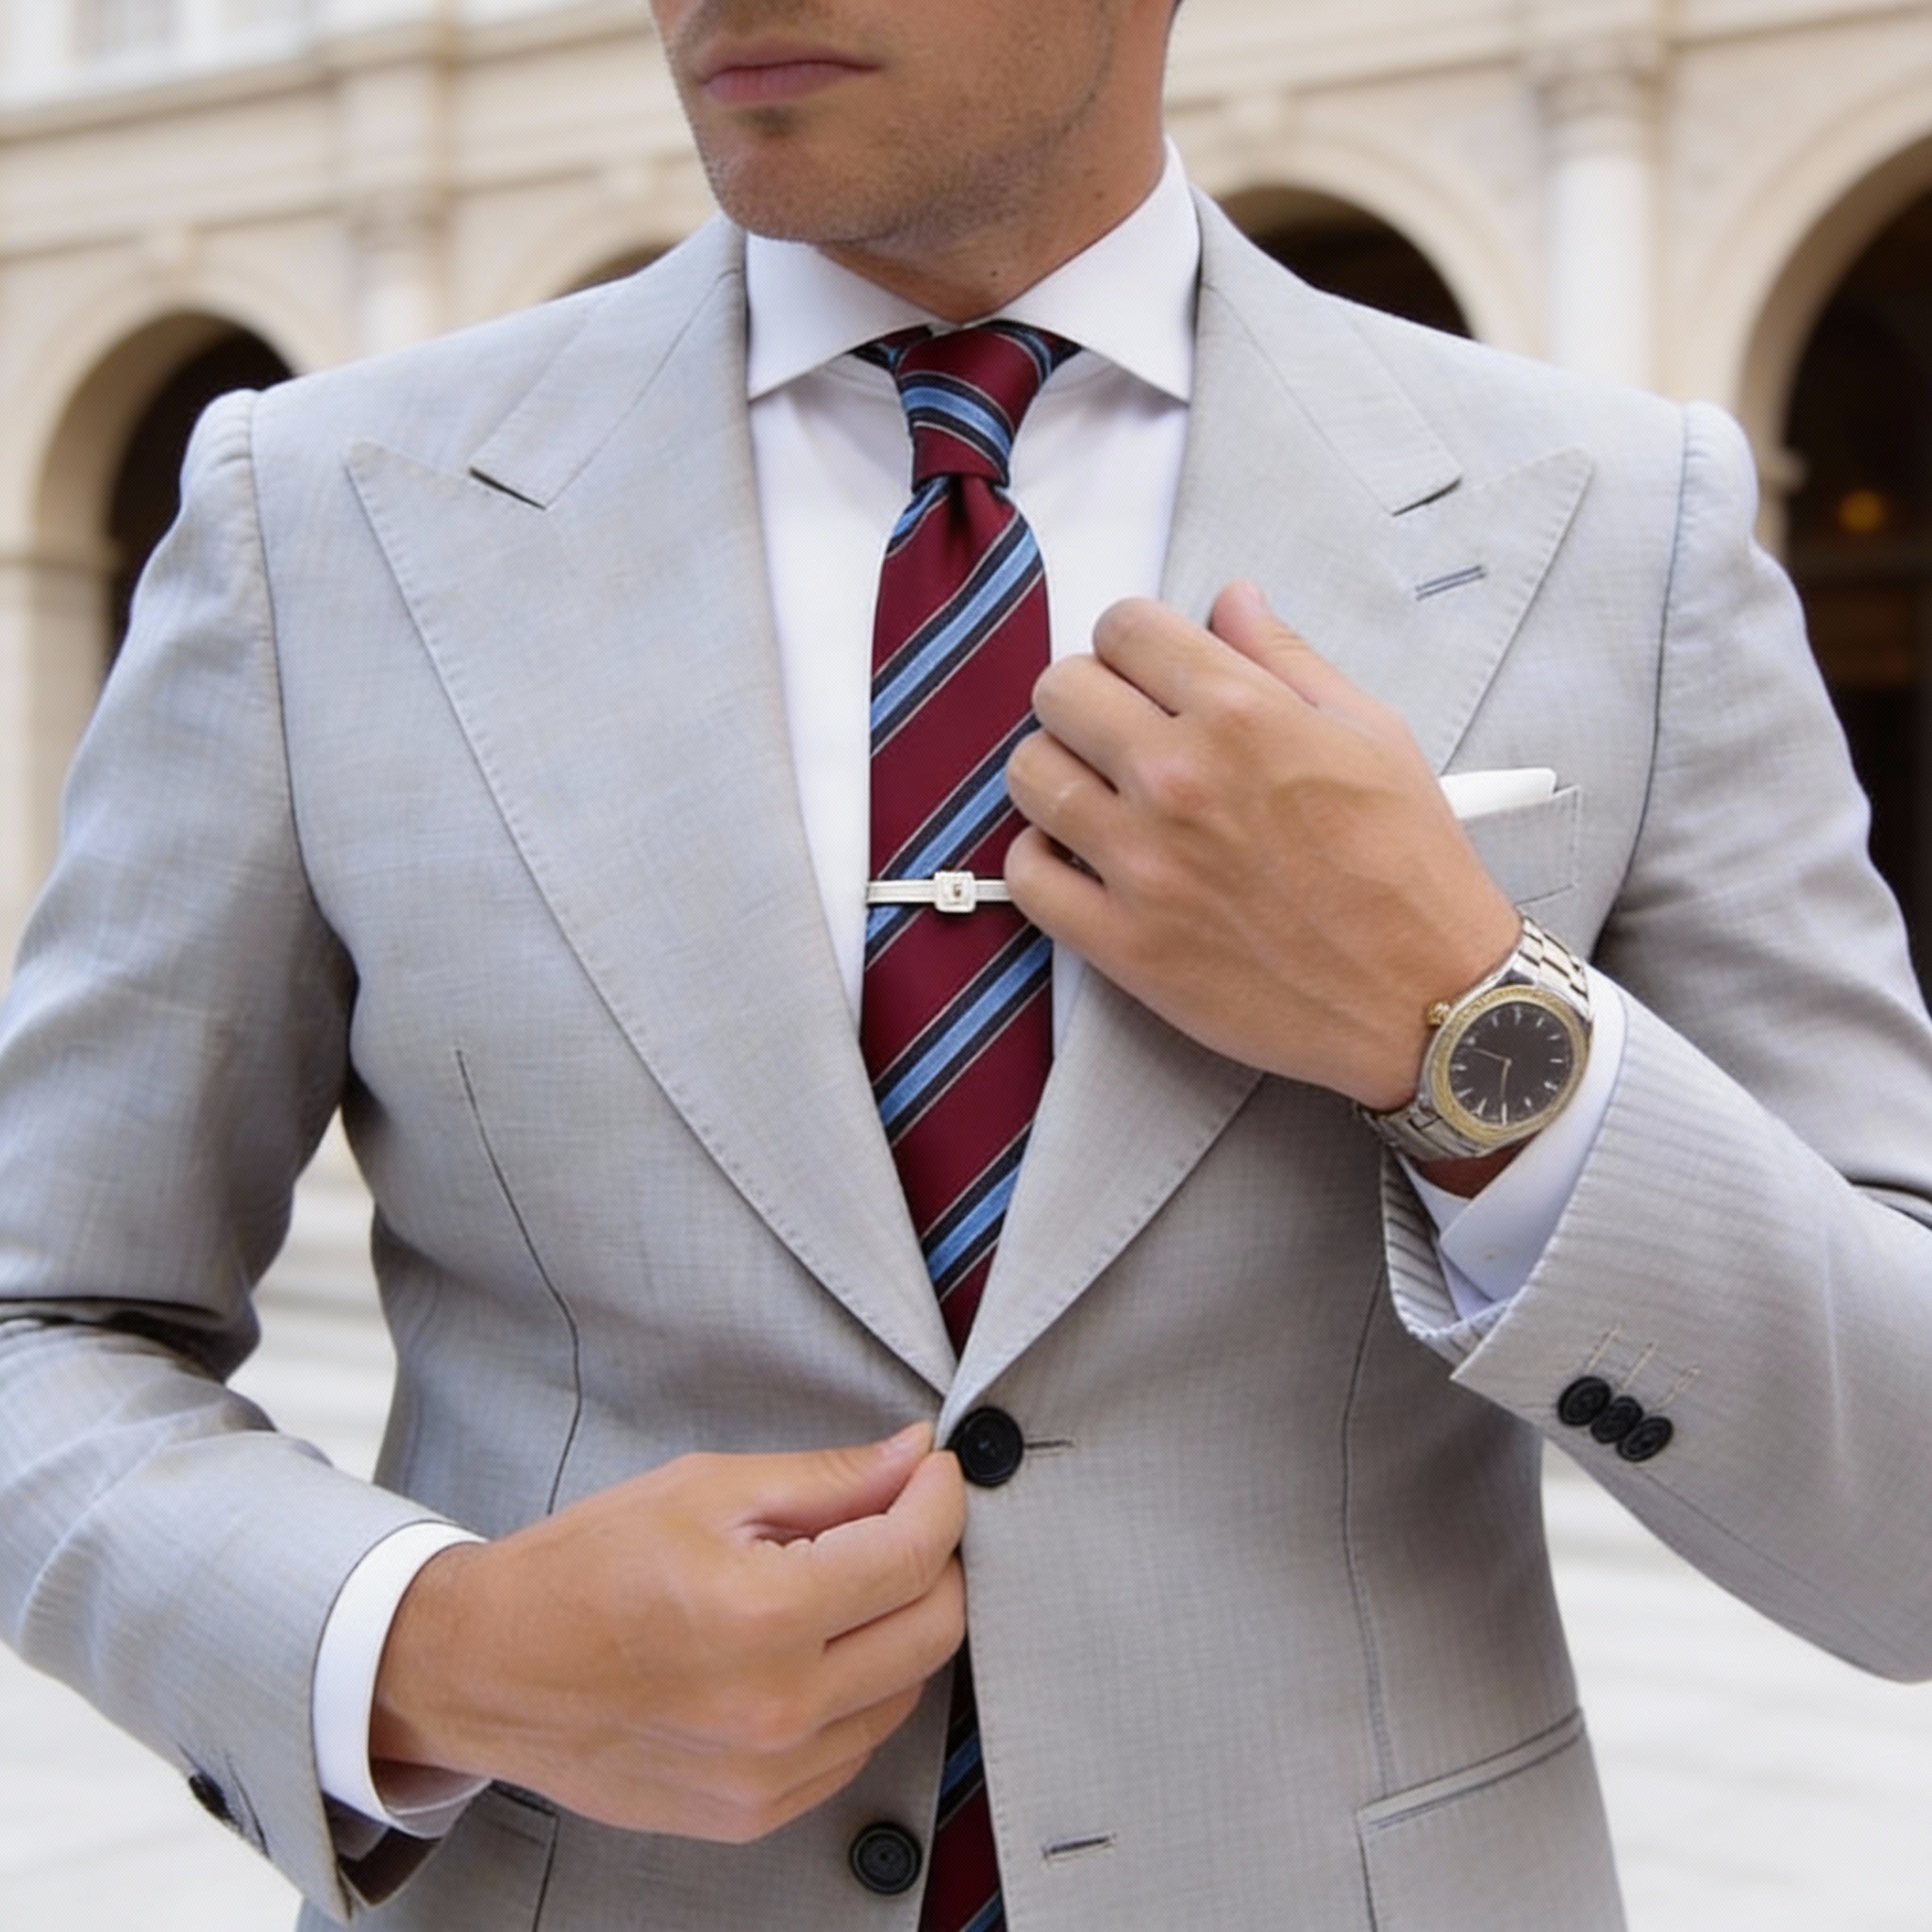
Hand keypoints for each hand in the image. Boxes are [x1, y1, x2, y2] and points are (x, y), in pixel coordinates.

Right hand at [369, 1424, 966, 1841]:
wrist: (490, 1669)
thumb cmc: (582, 1572)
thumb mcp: (705, 1490)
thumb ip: (826, 1479)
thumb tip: (910, 1458)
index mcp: (764, 1615)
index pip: (912, 1555)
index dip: (940, 1499)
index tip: (934, 1473)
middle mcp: (777, 1708)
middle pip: (932, 1630)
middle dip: (936, 1560)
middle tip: (903, 1516)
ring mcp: (768, 1775)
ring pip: (905, 1692)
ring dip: (899, 1626)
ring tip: (845, 1580)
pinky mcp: (754, 1813)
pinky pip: (855, 1747)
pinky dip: (860, 1690)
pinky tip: (815, 1646)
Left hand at [1005, 581, 1519, 1109]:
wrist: (1422, 997)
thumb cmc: (1408, 868)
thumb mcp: (1371, 733)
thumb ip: (1286, 658)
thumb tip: (1230, 600)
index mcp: (1242, 713)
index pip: (1123, 627)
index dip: (1131, 641)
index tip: (1144, 669)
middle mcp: (1179, 778)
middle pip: (1060, 690)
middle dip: (1085, 696)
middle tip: (1116, 728)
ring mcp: (1143, 863)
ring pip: (1029, 773)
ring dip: (1055, 770)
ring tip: (1095, 792)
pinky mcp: (1124, 942)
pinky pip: (1027, 876)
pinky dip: (1040, 860)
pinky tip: (1079, 858)